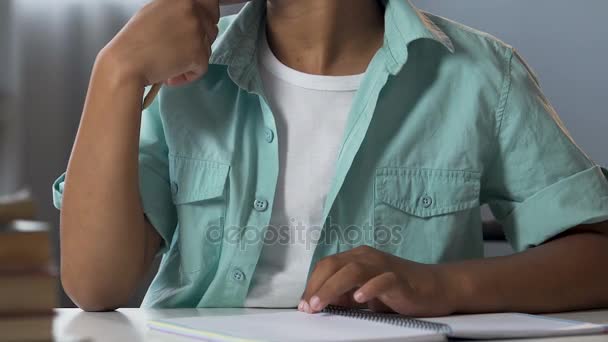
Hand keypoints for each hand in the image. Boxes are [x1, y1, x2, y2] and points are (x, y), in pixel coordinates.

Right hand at [100, 0, 219, 86]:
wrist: (126, 64)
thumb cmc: (134, 43)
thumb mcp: (154, 12)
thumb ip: (177, 11)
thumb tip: (192, 14)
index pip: (210, 4)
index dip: (208, 18)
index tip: (201, 28)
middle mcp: (191, 10)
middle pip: (211, 29)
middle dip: (198, 43)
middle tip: (178, 52)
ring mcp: (196, 31)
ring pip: (207, 49)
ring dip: (191, 60)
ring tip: (169, 64)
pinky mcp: (198, 53)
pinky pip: (202, 68)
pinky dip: (188, 75)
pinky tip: (170, 75)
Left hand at [300, 246, 456, 316]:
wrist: (436, 287)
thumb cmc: (399, 290)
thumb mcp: (365, 293)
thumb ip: (345, 294)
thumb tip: (320, 302)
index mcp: (357, 258)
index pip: (326, 266)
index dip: (312, 284)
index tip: (304, 304)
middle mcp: (367, 257)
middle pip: (334, 265)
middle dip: (316, 286)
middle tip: (308, 307)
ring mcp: (383, 266)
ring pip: (352, 270)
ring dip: (332, 287)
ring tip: (320, 304)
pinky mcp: (399, 278)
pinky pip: (382, 280)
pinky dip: (369, 288)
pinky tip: (359, 299)